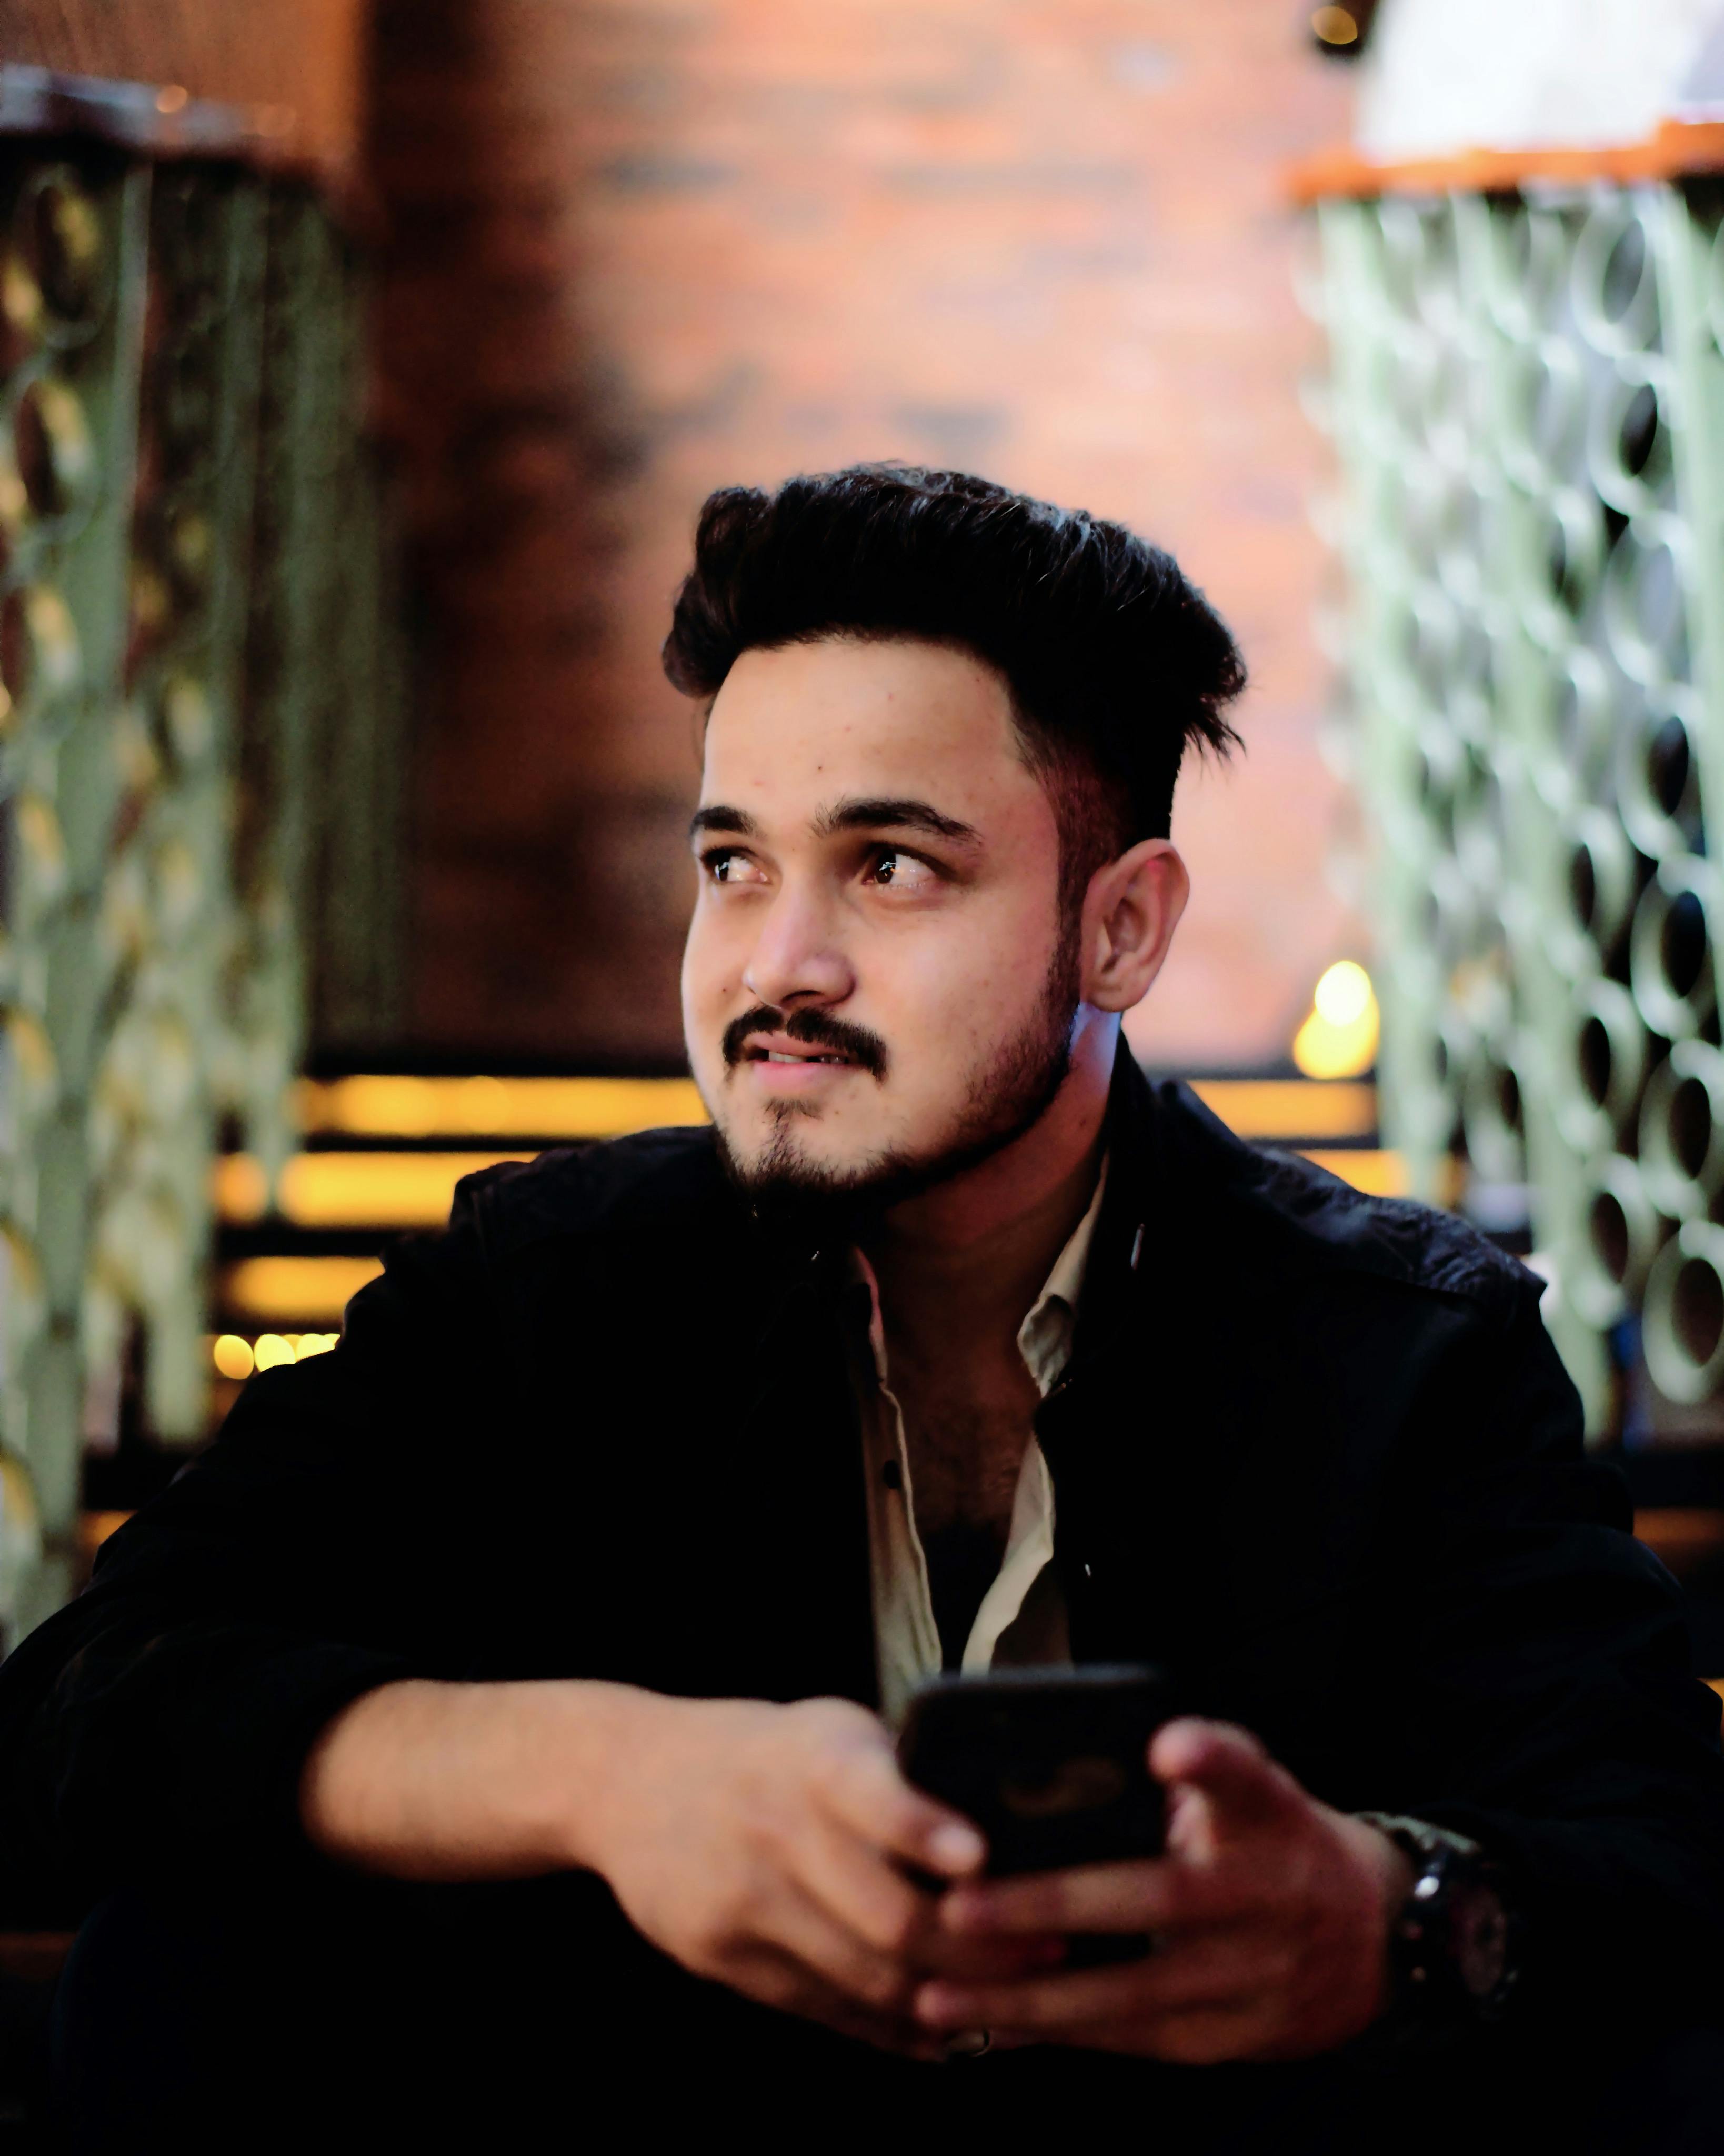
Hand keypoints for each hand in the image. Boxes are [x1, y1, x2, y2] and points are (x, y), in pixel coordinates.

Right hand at [581, 1692, 1063, 2055]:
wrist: (627, 1780)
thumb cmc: (766, 1755)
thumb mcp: (827, 1732)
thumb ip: (903, 1777)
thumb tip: (1013, 1833)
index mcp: (812, 1760)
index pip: (871, 1793)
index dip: (923, 1827)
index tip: (979, 1857)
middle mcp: (775, 1828)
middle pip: (888, 1917)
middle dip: (978, 1949)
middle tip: (1049, 1952)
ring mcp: (743, 1902)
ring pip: (864, 1978)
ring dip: (946, 2000)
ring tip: (1012, 2002)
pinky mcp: (720, 1959)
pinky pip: (822, 2010)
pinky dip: (889, 2027)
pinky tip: (935, 2027)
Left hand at [917, 1717, 1413, 2062]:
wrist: (1371, 1940)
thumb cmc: (1273, 1840)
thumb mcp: (1254, 1787)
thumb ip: (1191, 1763)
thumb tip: (1078, 1750)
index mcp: (1267, 1817)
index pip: (1244, 1777)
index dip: (1208, 1761)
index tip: (1166, 1747)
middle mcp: (1262, 1896)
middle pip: (1155, 1900)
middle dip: (1051, 1907)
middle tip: (961, 1908)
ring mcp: (1248, 1977)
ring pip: (1128, 1993)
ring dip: (1028, 1995)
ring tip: (938, 1993)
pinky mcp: (1227, 2038)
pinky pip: (1129, 2041)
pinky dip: (1054, 2037)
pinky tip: (986, 2030)